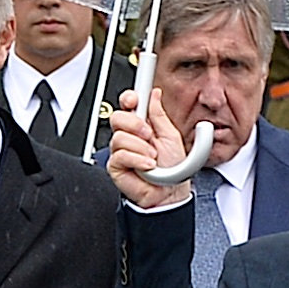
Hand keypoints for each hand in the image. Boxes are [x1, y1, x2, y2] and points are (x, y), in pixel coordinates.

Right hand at [106, 87, 195, 208]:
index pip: (128, 105)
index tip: (134, 99)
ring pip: (119, 137)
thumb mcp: (171, 135)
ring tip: (152, 157)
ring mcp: (121, 150)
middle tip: (149, 135)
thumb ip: (159, 115)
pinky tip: (147, 166)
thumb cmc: (172, 168)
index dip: (128, 98)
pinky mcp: (115, 165)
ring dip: (140, 147)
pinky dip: (137, 160)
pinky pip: (120, 155)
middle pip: (117, 117)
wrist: (170, 193)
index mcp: (143, 125)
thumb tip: (154, 94)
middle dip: (134, 124)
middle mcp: (130, 136)